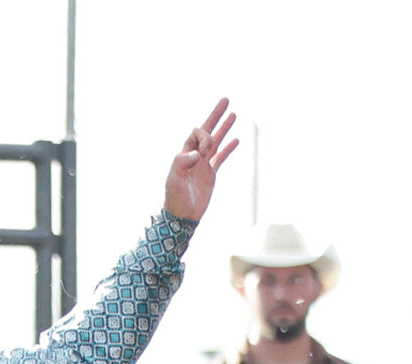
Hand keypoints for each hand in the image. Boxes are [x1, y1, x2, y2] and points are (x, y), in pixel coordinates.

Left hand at [163, 100, 239, 222]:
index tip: (204, 151)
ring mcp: (203, 164)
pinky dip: (228, 148)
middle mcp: (195, 155)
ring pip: (216, 141)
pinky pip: (221, 157)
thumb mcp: (175, 178)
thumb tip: (197, 153)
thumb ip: (183, 162)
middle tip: (225, 100)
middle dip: (216, 115)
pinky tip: (236, 140)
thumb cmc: (175, 197)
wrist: (181, 215)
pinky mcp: (210, 174)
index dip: (203, 136)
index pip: (197, 133)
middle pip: (207, 130)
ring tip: (233, 114)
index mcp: (185, 152)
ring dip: (224, 128)